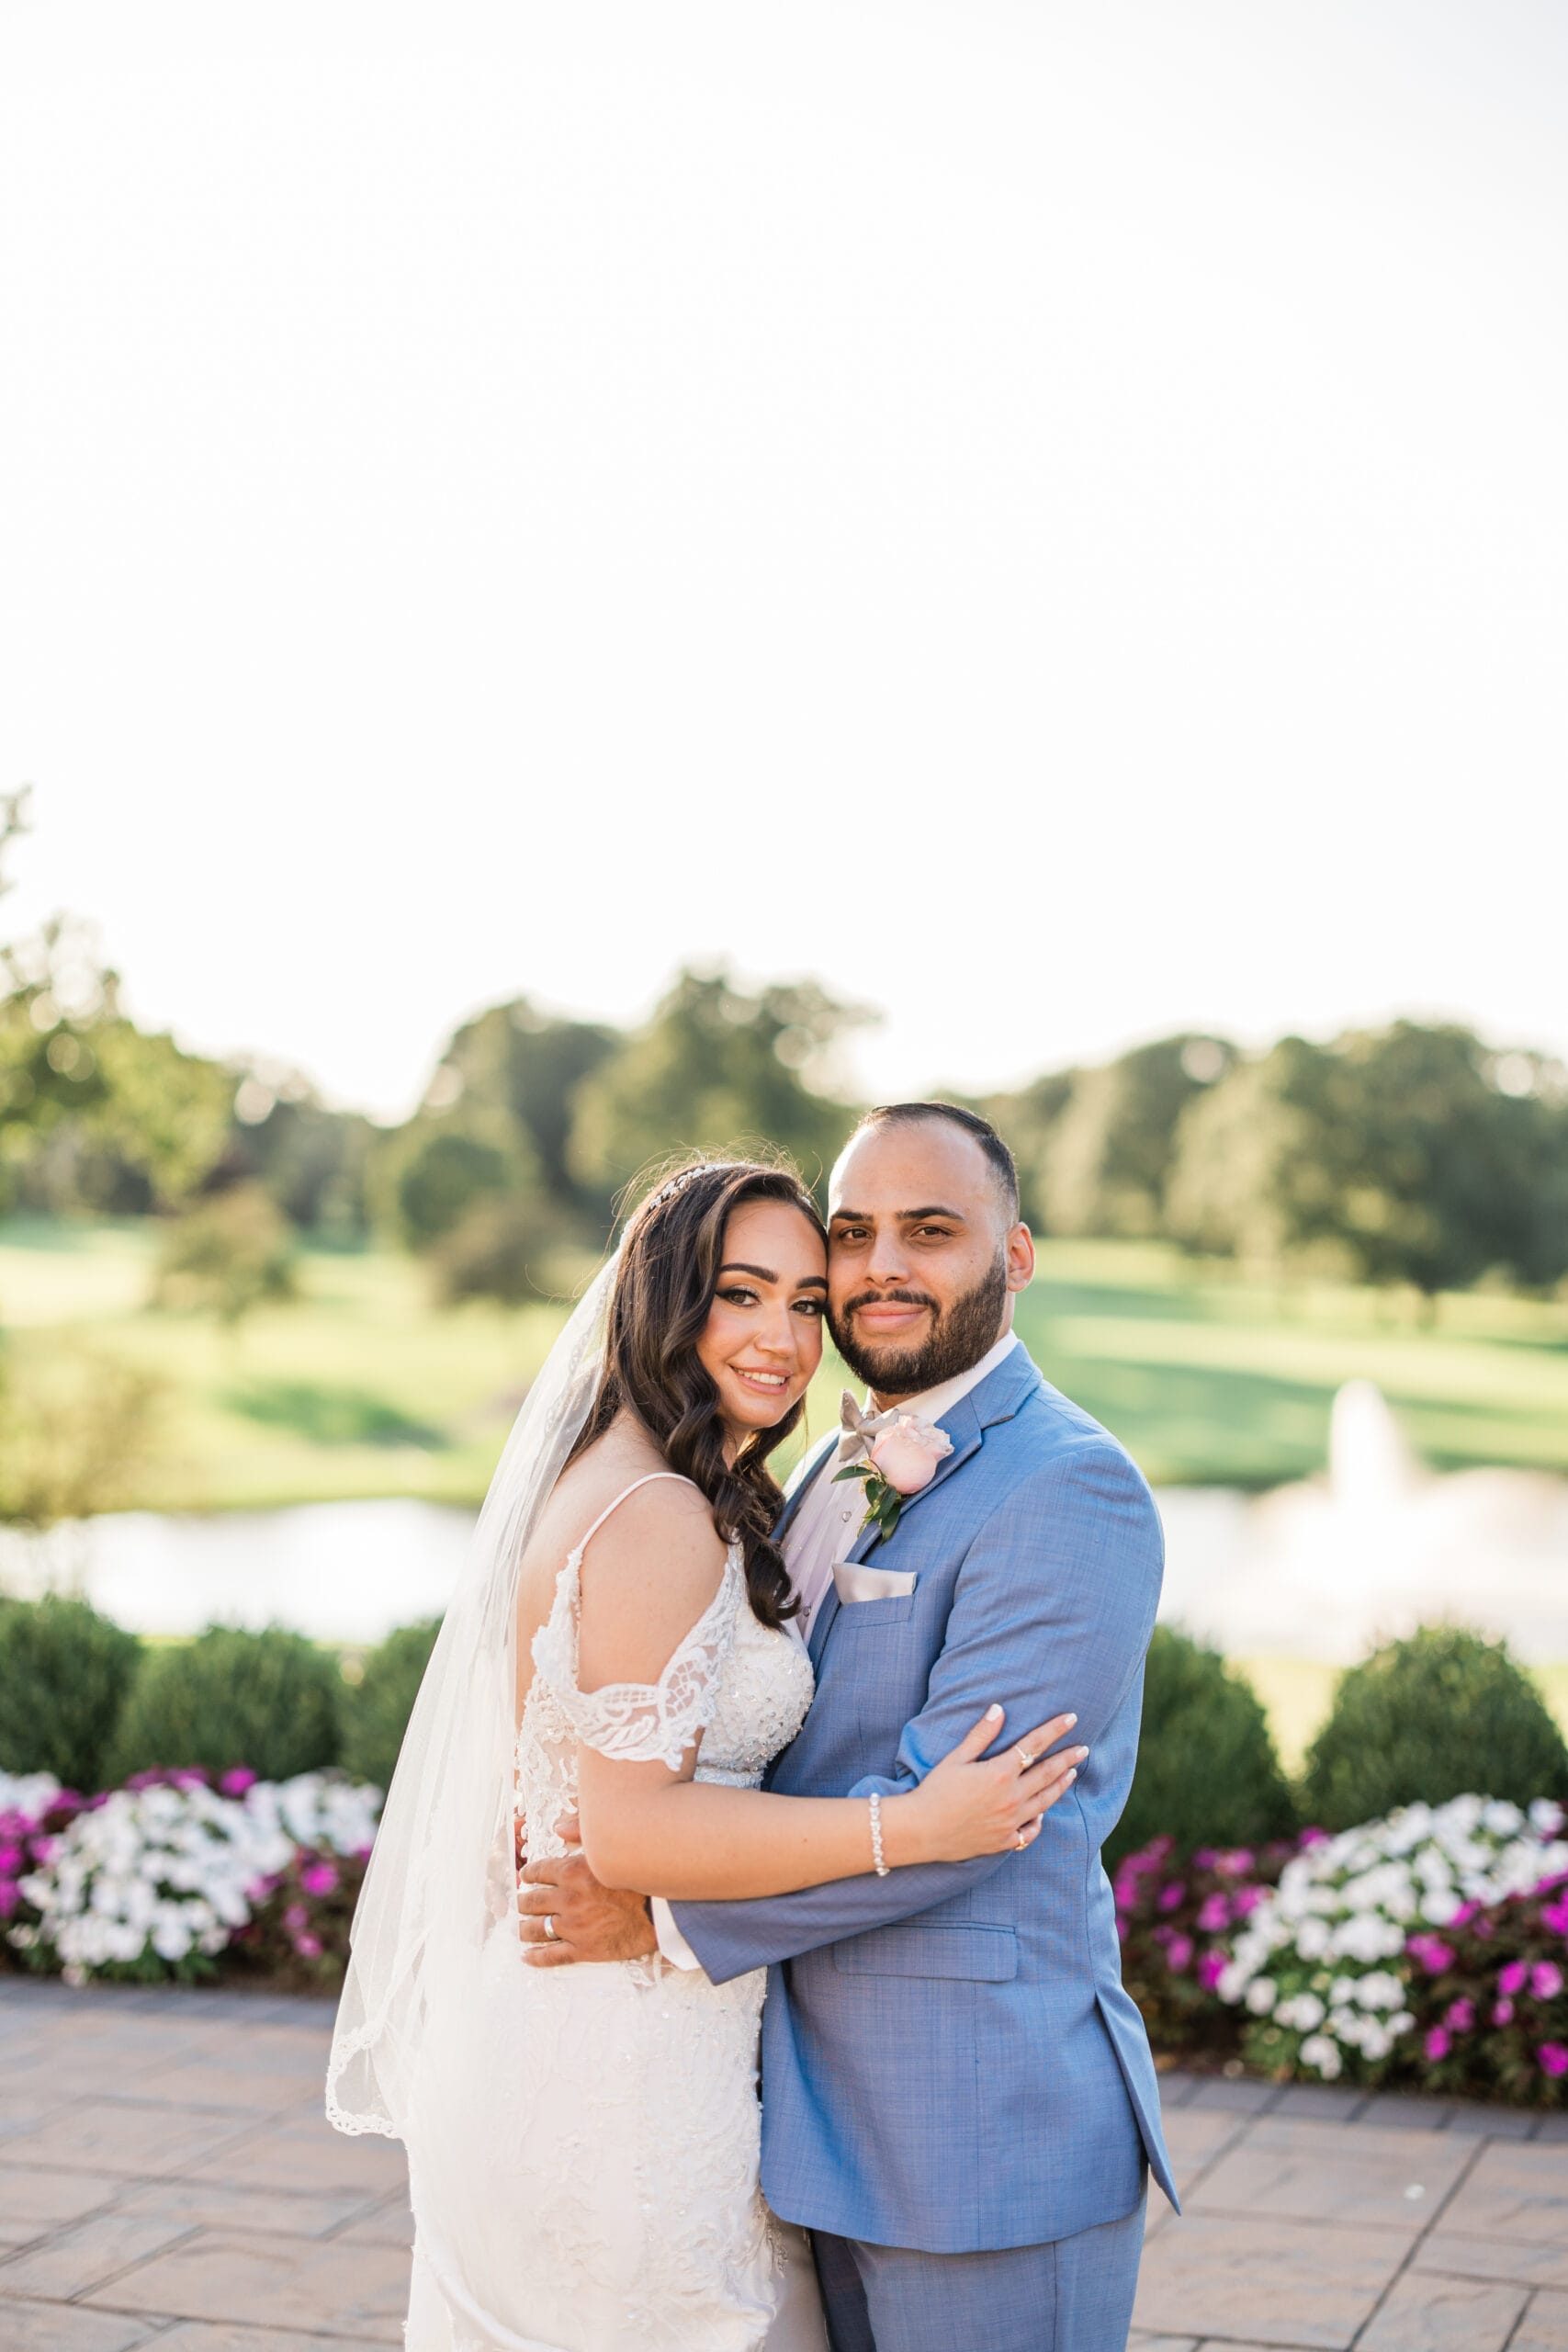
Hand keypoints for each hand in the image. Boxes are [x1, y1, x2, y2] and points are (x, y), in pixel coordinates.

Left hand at [517, 1812, 659, 1967]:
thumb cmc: (640, 1876)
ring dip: (524, 1928)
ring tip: (521, 1928)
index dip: (528, 1874)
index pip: (538, 1871)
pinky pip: (552, 1955)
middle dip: (523, 1901)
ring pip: (537, 1929)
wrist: (662, 1911)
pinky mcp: (583, 1949)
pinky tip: (527, 1956)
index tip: (525, 1876)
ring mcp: (573, 1927)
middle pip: (532, 1901)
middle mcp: (567, 1900)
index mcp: (572, 1872)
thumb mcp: (611, 1845)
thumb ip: (582, 1830)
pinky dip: (536, 1957)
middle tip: (522, 1902)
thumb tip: (558, 1825)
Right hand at [891, 1706, 1085, 1864]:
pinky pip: (1030, 1831)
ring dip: (1061, 1786)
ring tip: (1072, 1774)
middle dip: (1068, 1758)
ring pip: (1045, 1801)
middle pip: (1048, 1773)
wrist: (921, 1830)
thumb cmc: (935, 1790)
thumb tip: (999, 1709)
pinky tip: (1042, 1813)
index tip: (1071, 1719)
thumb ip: (981, 1734)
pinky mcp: (1005, 1840)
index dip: (1055, 1730)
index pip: (1035, 1745)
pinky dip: (1039, 1820)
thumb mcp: (956, 1758)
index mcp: (1000, 1772)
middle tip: (1083, 1749)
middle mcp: (1012, 1797)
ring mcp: (1011, 1821)